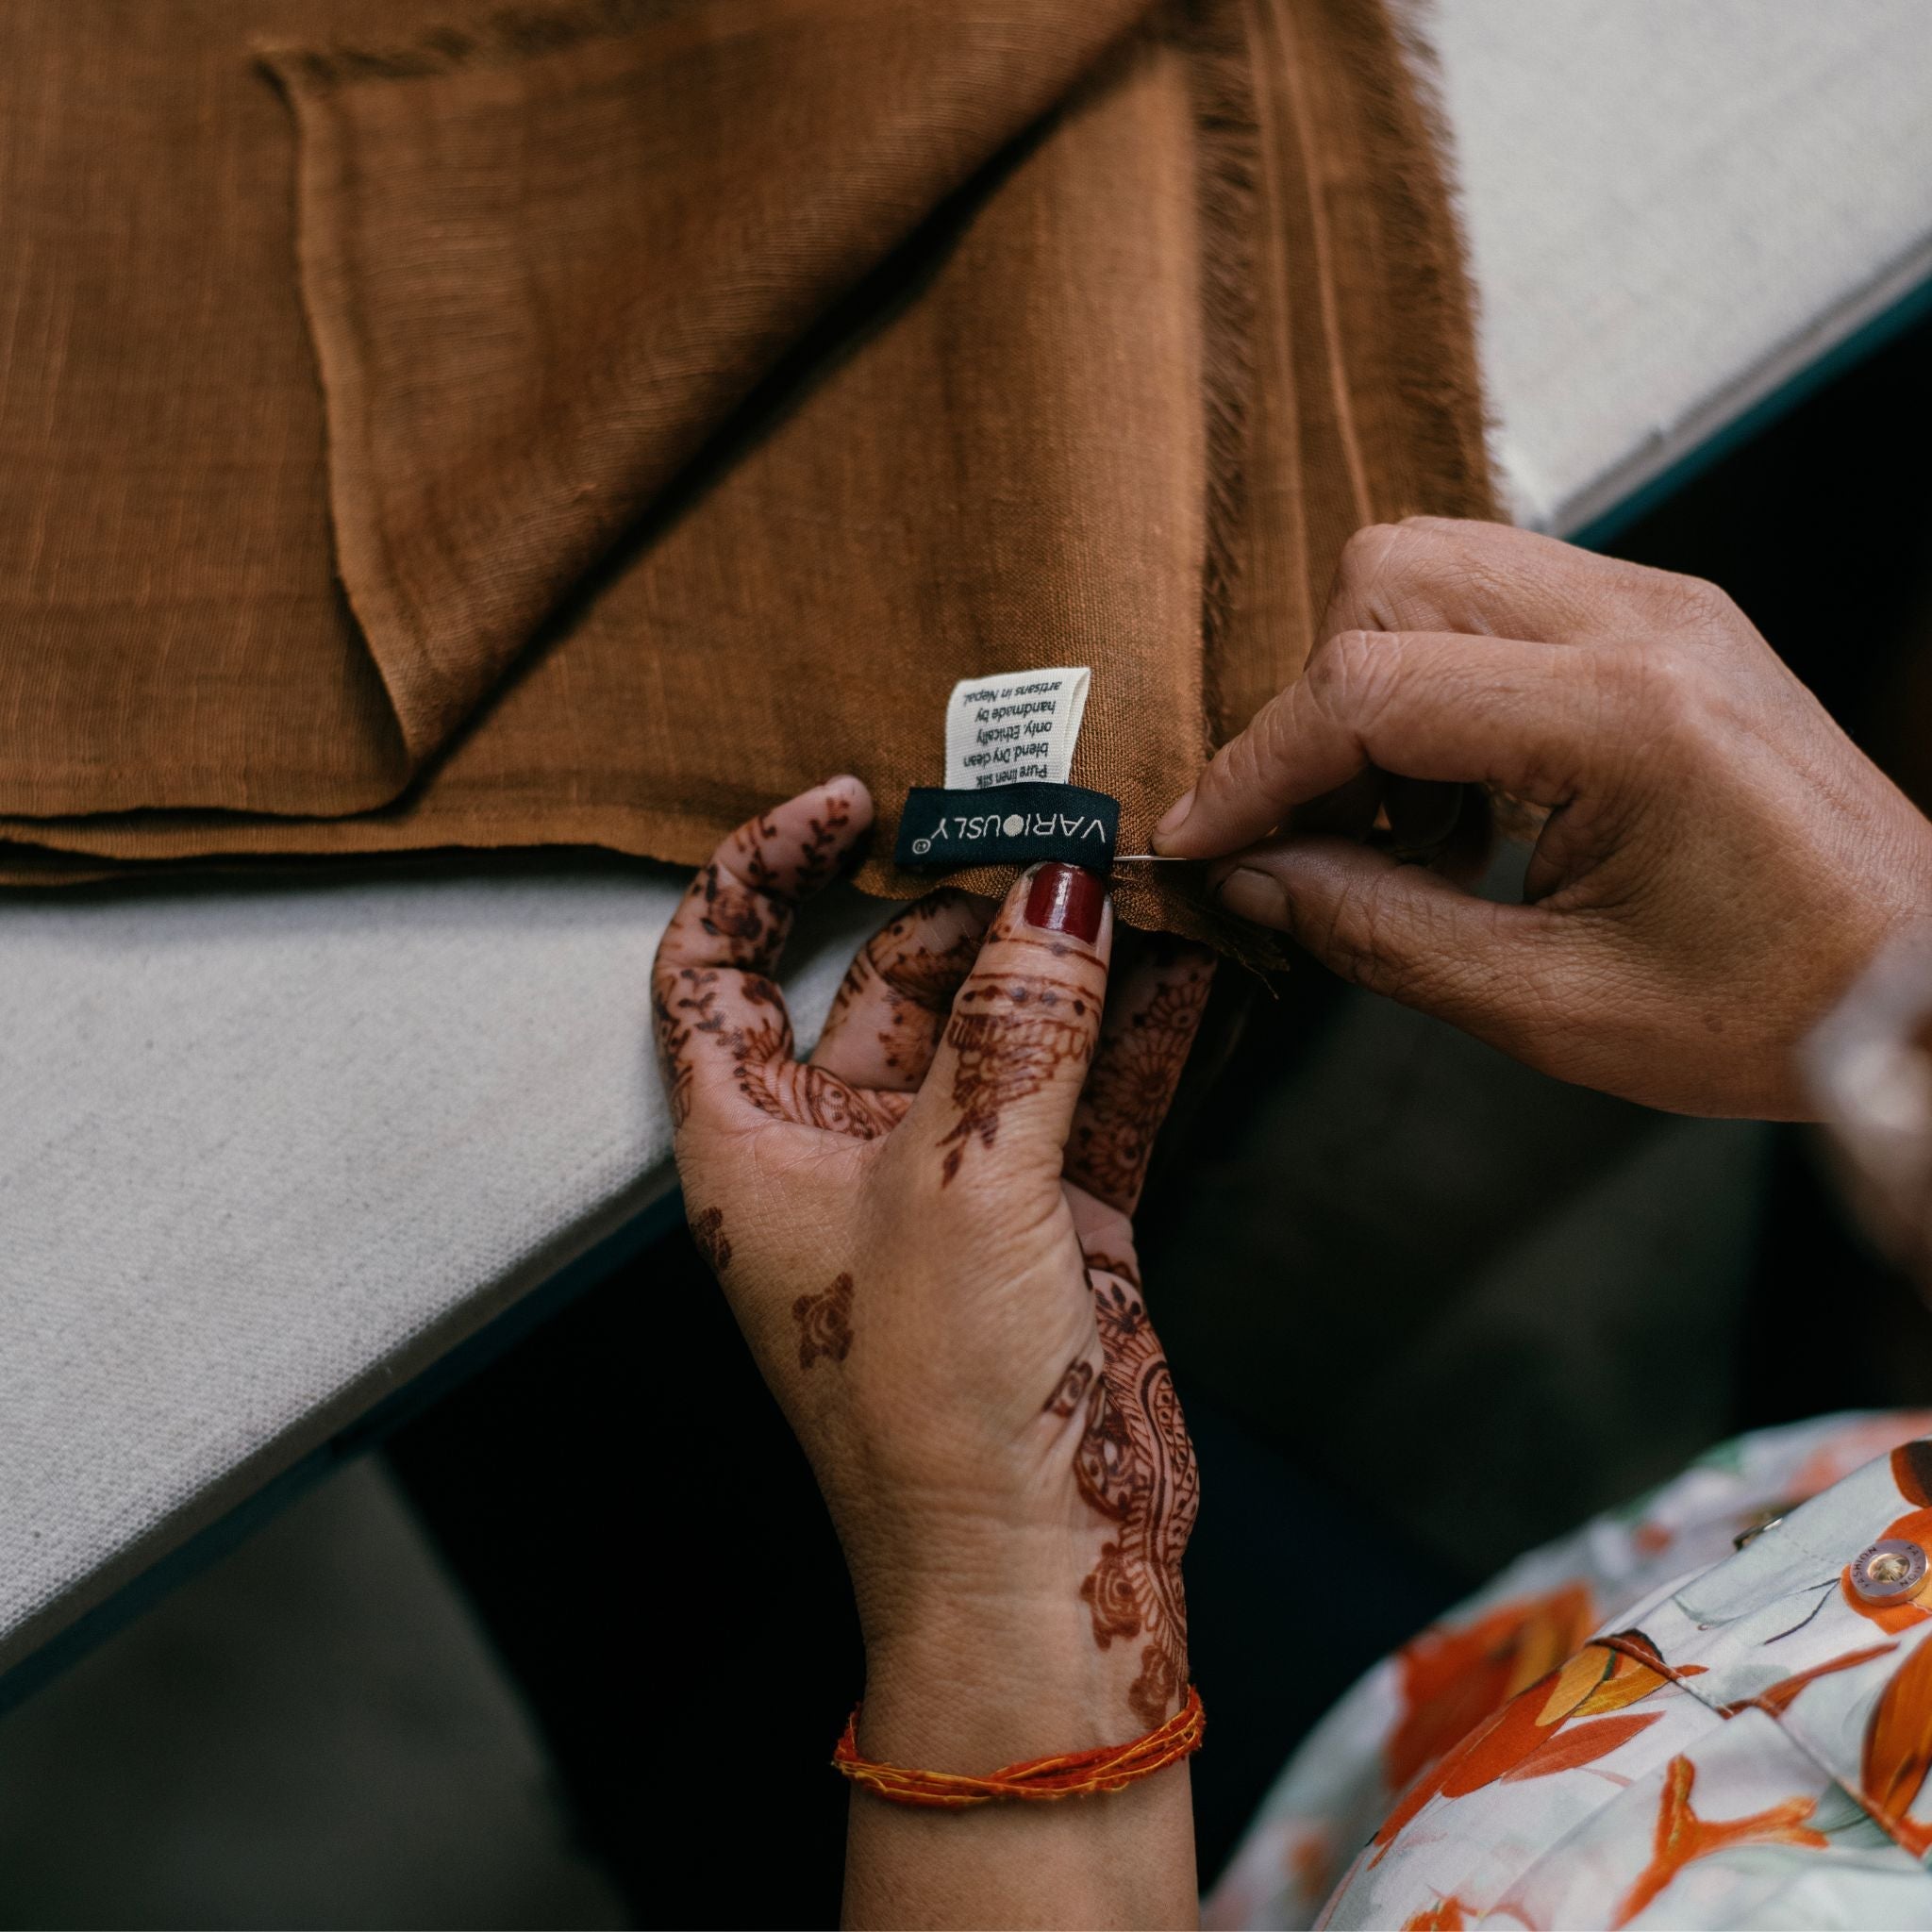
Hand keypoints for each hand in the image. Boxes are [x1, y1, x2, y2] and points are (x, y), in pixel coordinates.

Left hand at [652, 778, 1213, 1763]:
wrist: (1037, 1582)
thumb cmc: (936, 1416)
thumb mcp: (965, 1187)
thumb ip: (1019, 1027)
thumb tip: (1061, 887)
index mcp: (755, 1141)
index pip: (719, 964)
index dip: (765, 866)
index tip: (850, 798)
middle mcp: (844, 1150)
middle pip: (896, 976)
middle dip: (982, 903)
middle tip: (1073, 832)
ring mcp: (956, 1181)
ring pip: (1011, 1029)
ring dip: (1079, 960)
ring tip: (1156, 879)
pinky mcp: (1054, 1217)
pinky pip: (1097, 1092)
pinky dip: (1143, 1034)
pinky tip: (1200, 973)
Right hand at [1153, 517, 1931, 1118]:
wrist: (1920, 980)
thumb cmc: (1768, 1009)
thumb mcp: (1552, 1005)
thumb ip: (1378, 931)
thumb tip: (1251, 878)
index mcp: (1626, 717)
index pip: (1368, 690)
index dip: (1257, 768)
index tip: (1199, 838)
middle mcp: (1642, 621)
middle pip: (1388, 577)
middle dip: (1315, 708)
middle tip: (1315, 835)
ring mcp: (1658, 604)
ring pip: (1432, 565)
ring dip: (1372, 684)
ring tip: (1404, 825)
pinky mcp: (1661, 619)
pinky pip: (1494, 597)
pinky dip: (1436, 682)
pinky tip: (1464, 799)